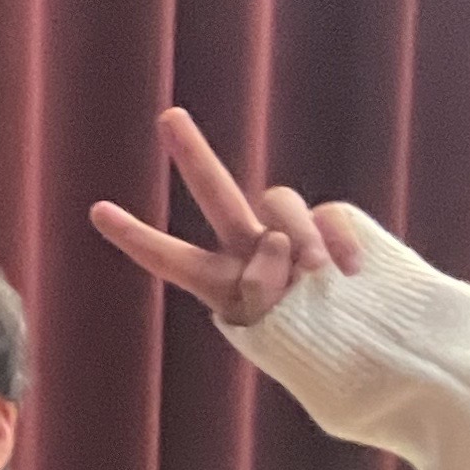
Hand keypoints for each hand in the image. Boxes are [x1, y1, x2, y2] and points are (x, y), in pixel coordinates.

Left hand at [89, 105, 366, 328]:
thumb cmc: (318, 353)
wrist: (373, 349)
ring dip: (296, 235)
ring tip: (313, 271)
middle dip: (193, 154)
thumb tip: (278, 245)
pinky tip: (350, 271)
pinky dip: (338, 240)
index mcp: (224, 284)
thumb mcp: (278, 339)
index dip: (137, 238)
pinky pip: (329, 215)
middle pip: (218, 193)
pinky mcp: (332, 225)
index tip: (96, 210)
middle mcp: (250, 250)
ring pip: (278, 202)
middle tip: (168, 116)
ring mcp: (292, 235)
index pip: (173, 261)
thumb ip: (266, 292)